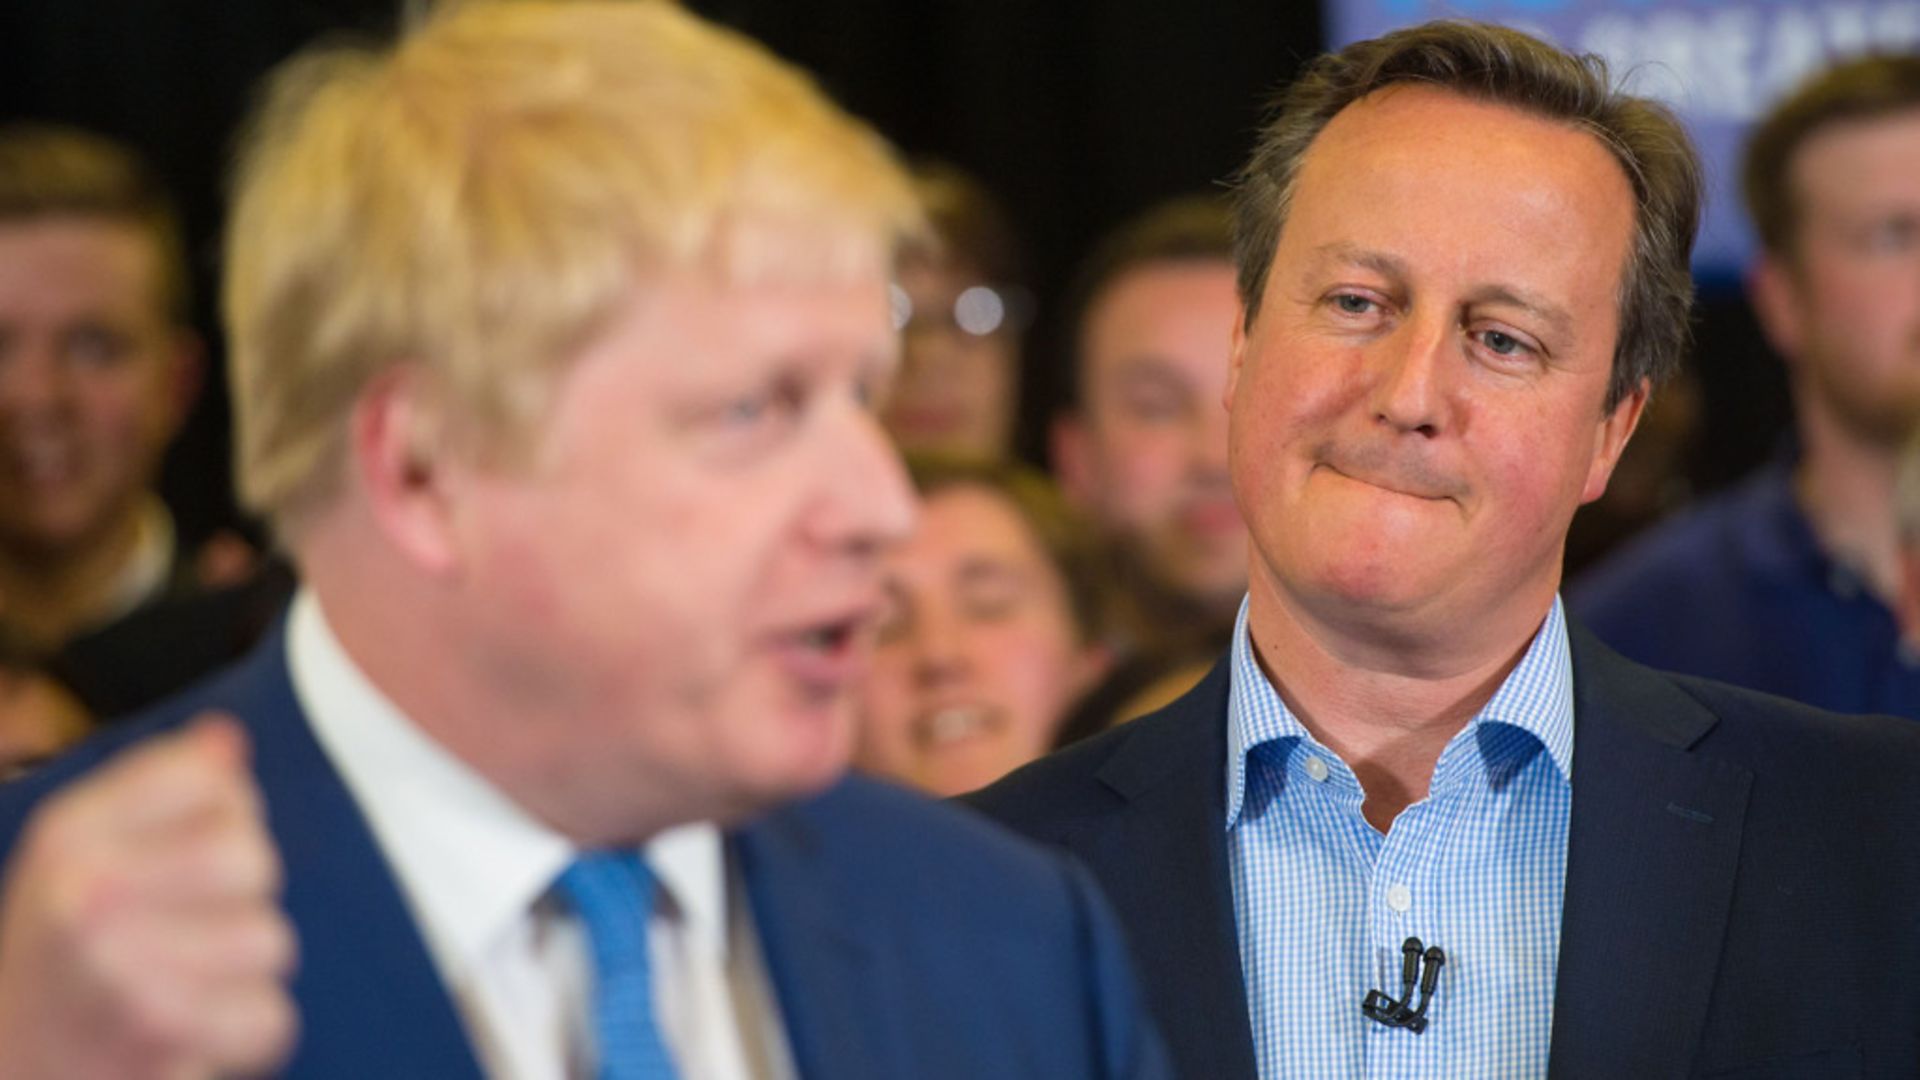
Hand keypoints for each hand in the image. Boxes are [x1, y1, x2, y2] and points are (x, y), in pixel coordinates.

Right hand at [0, 715, 297, 1078]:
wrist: (19, 1070)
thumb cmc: (64, 962)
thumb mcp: (85, 858)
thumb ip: (161, 787)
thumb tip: (226, 740)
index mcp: (68, 837)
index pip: (211, 780)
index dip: (225, 815)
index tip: (180, 857)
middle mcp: (86, 895)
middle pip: (252, 857)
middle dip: (241, 898)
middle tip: (183, 934)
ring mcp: (119, 970)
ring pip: (271, 940)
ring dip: (241, 973)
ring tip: (179, 988)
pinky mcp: (163, 1035)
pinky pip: (271, 1014)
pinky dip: (243, 1033)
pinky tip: (191, 1035)